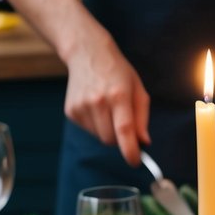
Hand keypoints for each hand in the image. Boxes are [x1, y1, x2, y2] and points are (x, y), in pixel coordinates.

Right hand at [64, 34, 149, 166]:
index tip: (135, 161)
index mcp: (119, 95)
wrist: (87, 53)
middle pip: (110, 140)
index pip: (124, 130)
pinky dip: (96, 125)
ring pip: (99, 137)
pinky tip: (96, 107)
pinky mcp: (71, 111)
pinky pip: (88, 130)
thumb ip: (142, 118)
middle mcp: (98, 102)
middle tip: (123, 123)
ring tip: (108, 109)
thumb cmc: (118, 72)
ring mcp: (81, 106)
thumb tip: (143, 142)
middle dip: (120, 139)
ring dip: (108, 131)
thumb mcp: (138, 89)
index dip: (130, 150)